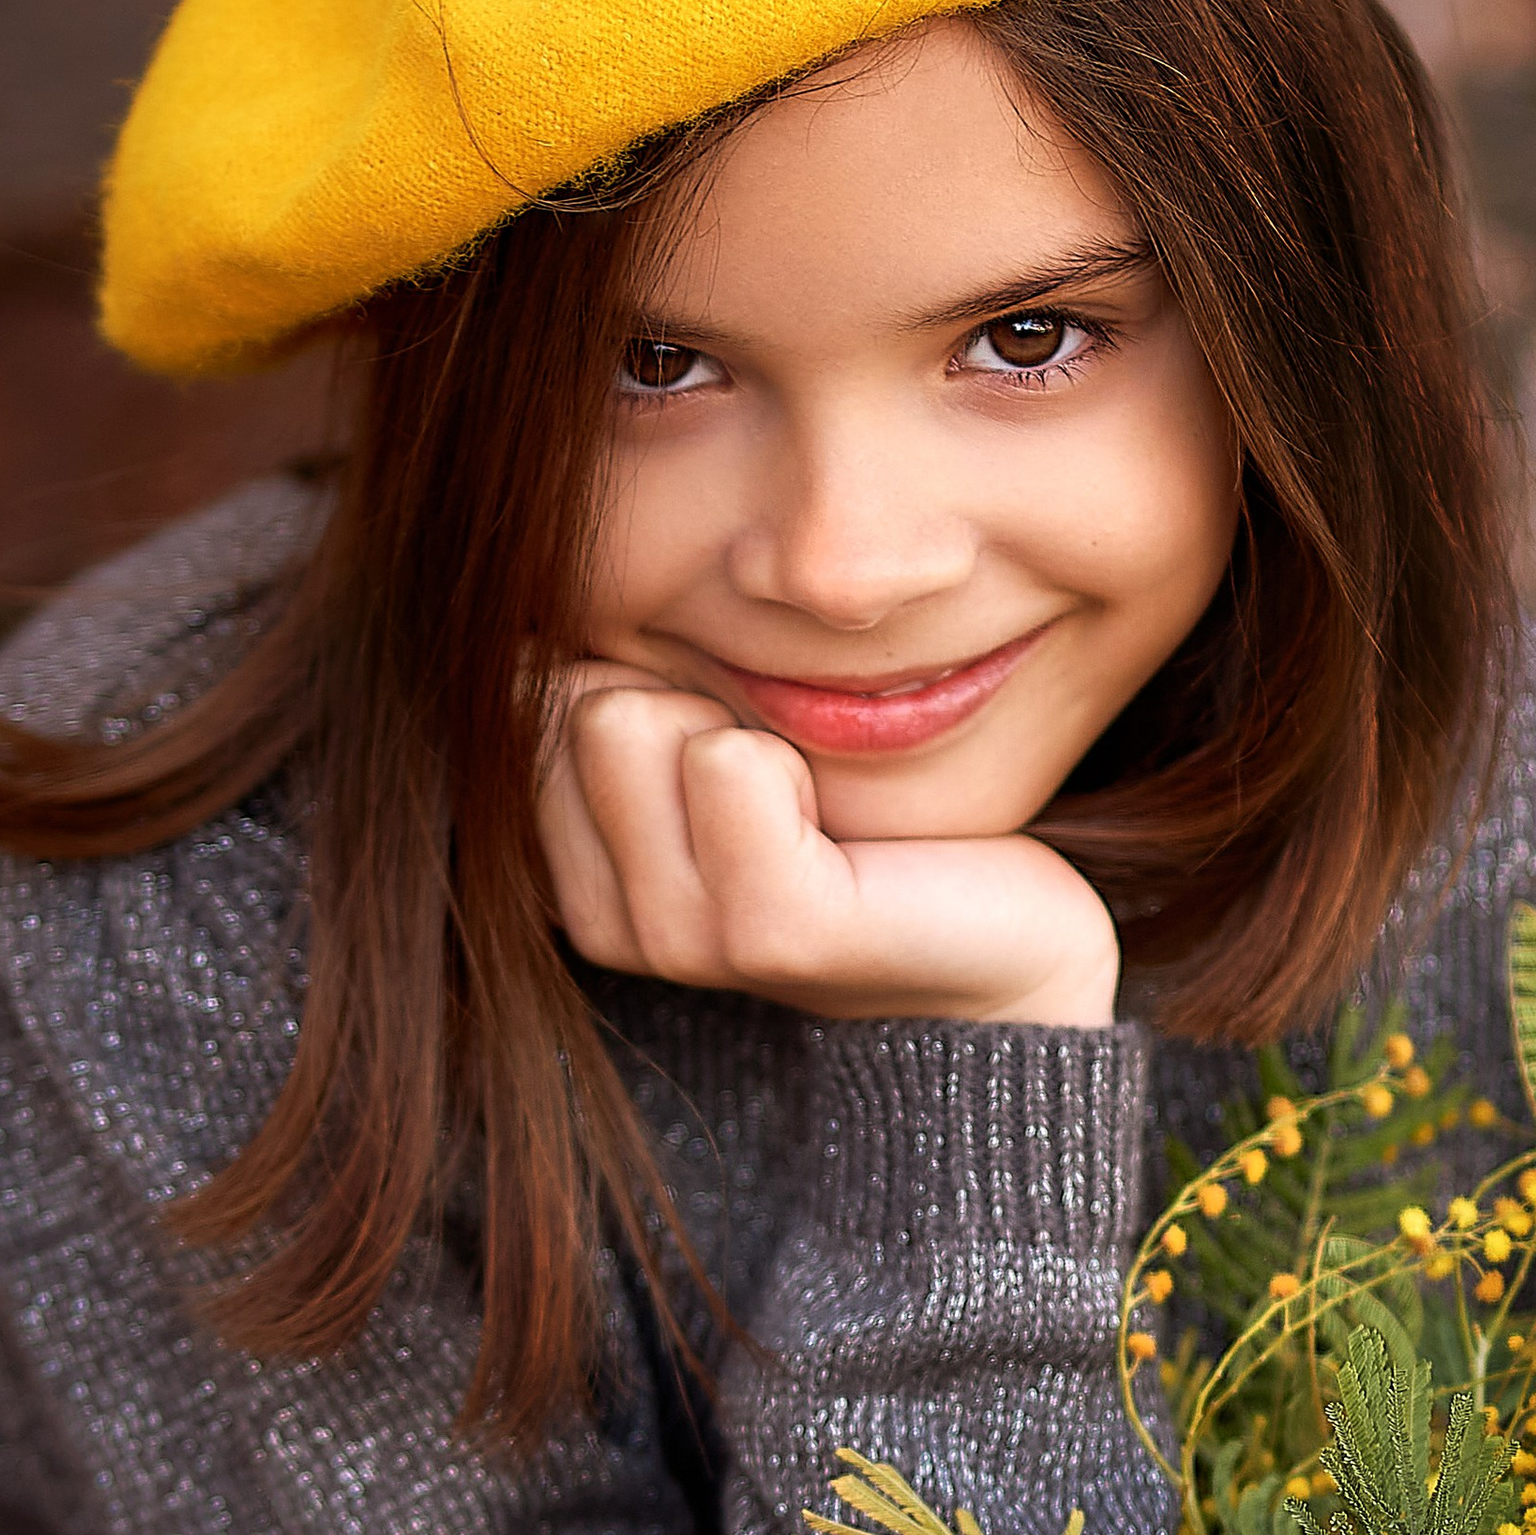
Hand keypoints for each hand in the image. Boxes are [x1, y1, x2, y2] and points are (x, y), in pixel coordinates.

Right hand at [536, 666, 1119, 1025]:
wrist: (1002, 947)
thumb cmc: (861, 823)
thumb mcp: (719, 741)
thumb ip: (623, 687)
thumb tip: (536, 587)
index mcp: (583, 880)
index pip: (532, 694)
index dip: (651, 684)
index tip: (735, 761)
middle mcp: (610, 926)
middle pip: (576, 701)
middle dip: (692, 701)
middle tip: (787, 784)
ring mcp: (681, 939)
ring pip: (629, 721)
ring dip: (746, 729)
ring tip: (815, 804)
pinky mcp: (769, 934)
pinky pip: (726, 763)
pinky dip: (796, 759)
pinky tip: (843, 828)